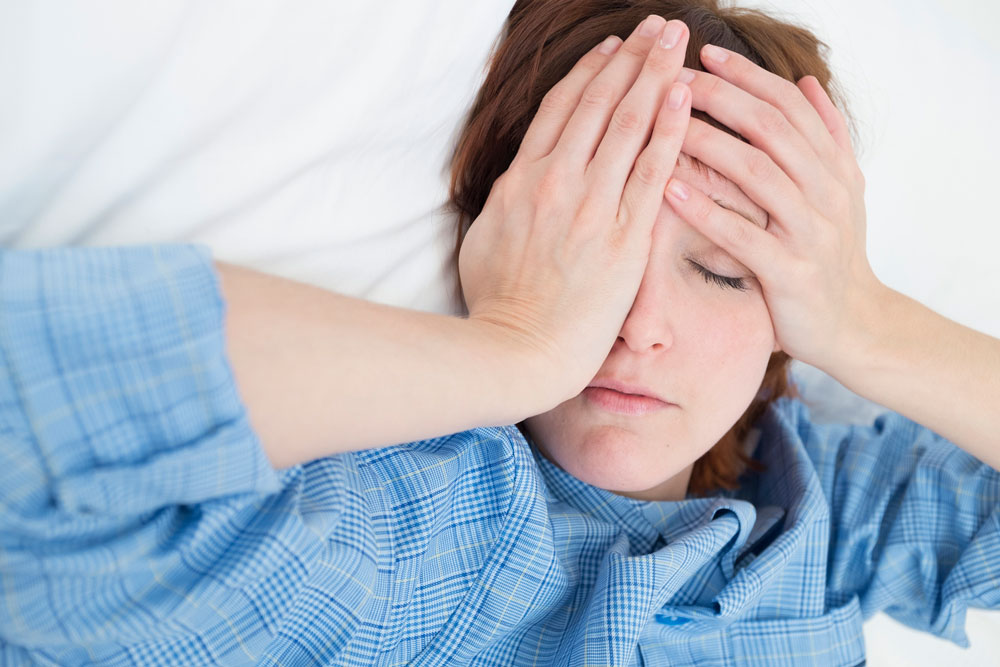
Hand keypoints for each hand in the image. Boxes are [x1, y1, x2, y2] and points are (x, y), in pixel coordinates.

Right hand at [459, 16, 691, 402]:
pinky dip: (670, 129)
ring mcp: (592, 205)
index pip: (560, 108)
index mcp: (521, 179)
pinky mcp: (625, 235)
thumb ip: (505, 201)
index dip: (590, 72)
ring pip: (628, 124)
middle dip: (631, 58)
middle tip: (656, 26)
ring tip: (677, 42)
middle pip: (599, 103)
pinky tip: (687, 97)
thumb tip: (517, 181)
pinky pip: (652, 170)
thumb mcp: (483, 240)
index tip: (612, 48)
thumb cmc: (497, 304)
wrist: (518, 350)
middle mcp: (556, 180)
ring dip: (655, 76)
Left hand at [663, 46, 887, 373]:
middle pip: (770, 129)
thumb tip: (808, 82)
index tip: (705, 55)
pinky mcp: (790, 272)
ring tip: (666, 123)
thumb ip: (825, 136)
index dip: (747, 77)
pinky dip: (706, 209)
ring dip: (709, 143)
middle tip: (676, 79)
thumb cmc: (834, 255)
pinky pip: (742, 235)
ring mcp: (810, 232)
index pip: (788, 105)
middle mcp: (826, 192)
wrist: (855, 325)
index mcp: (832, 167)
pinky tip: (669, 188)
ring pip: (757, 173)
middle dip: (721, 99)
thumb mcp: (841, 190)